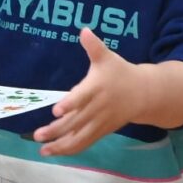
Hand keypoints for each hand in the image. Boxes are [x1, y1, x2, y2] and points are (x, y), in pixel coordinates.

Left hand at [33, 29, 146, 155]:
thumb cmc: (120, 73)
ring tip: (43, 150)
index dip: (70, 104)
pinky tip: (54, 152)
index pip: (82, 98)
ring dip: (61, 145)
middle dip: (57, 130)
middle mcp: (98, 108)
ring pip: (80, 137)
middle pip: (77, 122)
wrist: (144, 93)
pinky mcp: (101, 131)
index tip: (56, 110)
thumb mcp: (107, 57)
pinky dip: (70, 149)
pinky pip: (85, 143)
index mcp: (97, 88)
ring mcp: (100, 122)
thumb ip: (94, 47)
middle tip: (38, 135)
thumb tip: (84, 30)